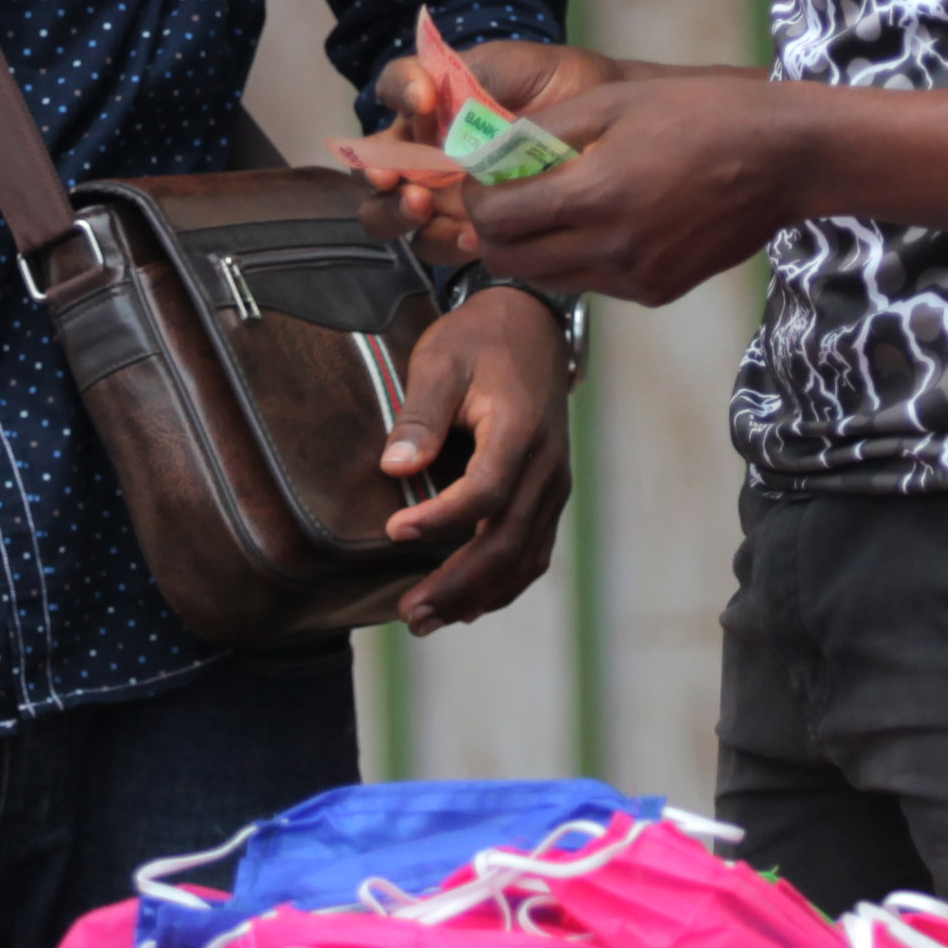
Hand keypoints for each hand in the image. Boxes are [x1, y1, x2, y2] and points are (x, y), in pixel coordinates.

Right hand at [355, 41, 621, 260]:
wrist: (605, 125)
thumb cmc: (554, 85)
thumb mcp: (510, 65)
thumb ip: (469, 72)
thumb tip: (427, 98)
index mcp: (429, 103)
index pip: (391, 90)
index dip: (398, 93)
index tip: (424, 99)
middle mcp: (423, 149)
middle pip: (370, 169)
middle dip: (375, 177)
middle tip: (400, 182)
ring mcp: (442, 193)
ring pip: (392, 214)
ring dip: (399, 214)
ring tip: (424, 207)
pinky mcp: (469, 227)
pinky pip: (441, 243)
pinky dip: (447, 243)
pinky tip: (473, 238)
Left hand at [375, 285, 568, 631]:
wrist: (532, 326)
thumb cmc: (479, 341)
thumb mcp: (440, 361)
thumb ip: (419, 413)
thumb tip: (395, 467)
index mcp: (519, 430)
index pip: (487, 491)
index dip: (442, 519)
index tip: (394, 531)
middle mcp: (546, 466)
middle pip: (508, 540)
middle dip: (458, 584)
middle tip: (410, 614)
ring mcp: (554, 485)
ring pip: (525, 557)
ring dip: (478, 595)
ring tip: (427, 620)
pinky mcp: (549, 494)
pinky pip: (533, 551)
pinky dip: (503, 584)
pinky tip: (467, 606)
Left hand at [464, 75, 811, 305]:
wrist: (785, 158)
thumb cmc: (700, 114)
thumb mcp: (613, 100)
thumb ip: (541, 131)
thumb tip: (486, 151)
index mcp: (593, 195)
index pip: (494, 218)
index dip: (473, 197)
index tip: (480, 177)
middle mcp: (609, 249)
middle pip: (508, 260)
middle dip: (491, 229)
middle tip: (504, 196)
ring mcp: (633, 279)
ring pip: (545, 278)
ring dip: (531, 248)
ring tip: (550, 208)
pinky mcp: (655, 293)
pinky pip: (589, 284)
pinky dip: (575, 259)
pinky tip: (599, 223)